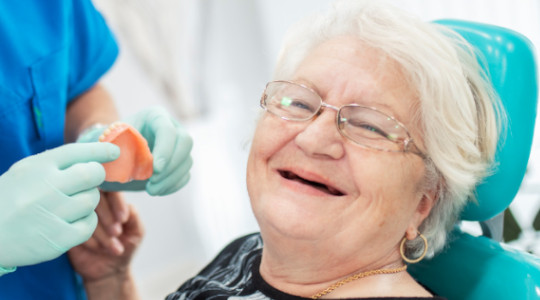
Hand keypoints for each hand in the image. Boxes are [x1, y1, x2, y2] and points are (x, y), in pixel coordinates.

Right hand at [0, 143, 119, 272]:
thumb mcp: (26, 172)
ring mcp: (52, 213)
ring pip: (91, 200)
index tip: (114, 151)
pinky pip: (89, 224)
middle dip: (95, 177)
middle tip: (87, 182)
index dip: (100, 150)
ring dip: (87, 201)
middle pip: (92, 175)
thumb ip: (57, 163)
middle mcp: (45, 188)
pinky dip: (85, 222)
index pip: (76, 152)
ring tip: (68, 205)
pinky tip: (72, 221)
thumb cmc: (10, 199)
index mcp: (36, 167)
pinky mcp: (58, 238)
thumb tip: (97, 157)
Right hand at [69, 192, 142, 297]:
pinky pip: (73, 227)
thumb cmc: (126, 246)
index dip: (117, 202)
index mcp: (112, 200)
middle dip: (108, 217)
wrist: (109, 271)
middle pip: (96, 198)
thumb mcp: (137, 232)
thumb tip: (125, 205)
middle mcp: (94, 204)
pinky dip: (87, 238)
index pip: (111, 189)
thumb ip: (134, 215)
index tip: (123, 219)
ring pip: (84, 213)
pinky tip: (96, 248)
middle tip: (117, 233)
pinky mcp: (67, 228)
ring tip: (112, 247)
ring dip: (100, 232)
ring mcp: (79, 216)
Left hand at [79, 107, 192, 195]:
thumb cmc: (106, 144)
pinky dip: (173, 185)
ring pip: (186, 161)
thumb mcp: (102, 141)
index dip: (165, 149)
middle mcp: (172, 127)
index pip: (168, 129)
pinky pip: (185, 174)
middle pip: (185, 143)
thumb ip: (104, 144)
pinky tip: (157, 190)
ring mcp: (178, 145)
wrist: (113, 153)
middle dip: (172, 166)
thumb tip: (109, 151)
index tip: (155, 169)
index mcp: (154, 116)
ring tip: (151, 190)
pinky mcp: (179, 162)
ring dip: (171, 179)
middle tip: (153, 183)